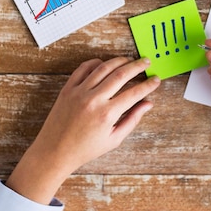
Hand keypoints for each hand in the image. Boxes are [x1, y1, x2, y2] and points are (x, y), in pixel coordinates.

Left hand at [6, 57, 160, 203]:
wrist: (55, 151)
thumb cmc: (85, 149)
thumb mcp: (114, 139)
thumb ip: (133, 119)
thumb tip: (148, 104)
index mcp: (107, 114)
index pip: (134, 93)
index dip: (148, 84)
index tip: (156, 79)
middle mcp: (94, 100)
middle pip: (121, 74)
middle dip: (137, 66)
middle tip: (146, 61)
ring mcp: (79, 92)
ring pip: (104, 68)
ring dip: (119, 61)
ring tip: (129, 60)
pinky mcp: (68, 89)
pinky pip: (84, 68)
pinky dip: (96, 63)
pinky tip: (105, 64)